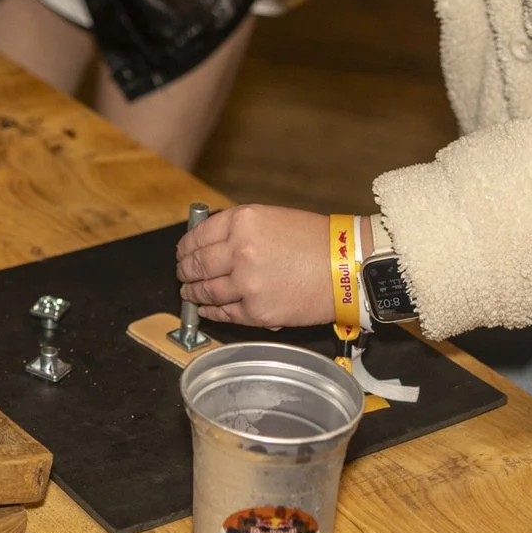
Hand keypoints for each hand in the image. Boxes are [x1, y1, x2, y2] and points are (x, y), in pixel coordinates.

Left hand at [176, 204, 335, 328]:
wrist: (350, 268)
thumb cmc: (317, 241)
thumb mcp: (273, 219)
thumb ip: (239, 230)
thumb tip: (210, 243)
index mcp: (242, 222)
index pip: (198, 236)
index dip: (185, 247)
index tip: (182, 253)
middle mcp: (239, 251)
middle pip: (197, 265)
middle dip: (185, 271)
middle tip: (182, 274)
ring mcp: (246, 284)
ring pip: (206, 291)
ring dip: (192, 293)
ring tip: (188, 292)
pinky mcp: (257, 311)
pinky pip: (224, 313)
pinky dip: (210, 312)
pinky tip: (206, 309)